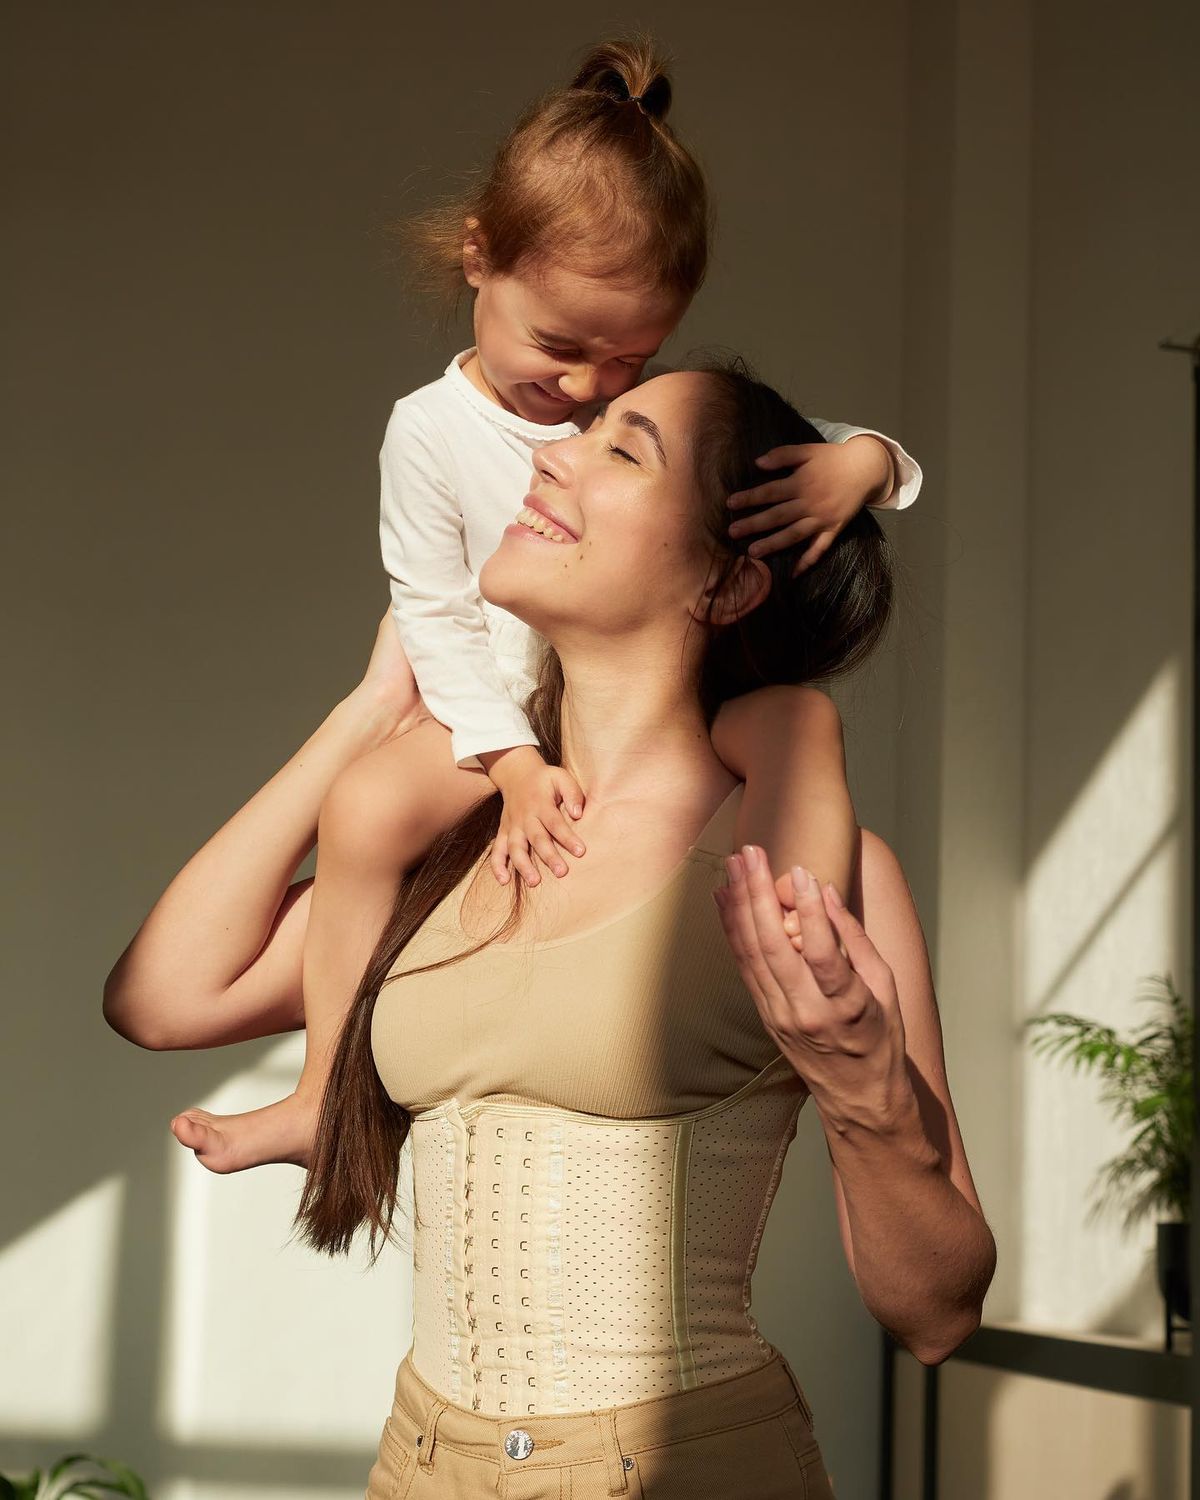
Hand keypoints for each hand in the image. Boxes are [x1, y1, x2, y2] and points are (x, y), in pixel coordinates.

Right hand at [484, 746, 586, 885]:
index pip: (555, 823)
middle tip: (561, 872)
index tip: (581, 851)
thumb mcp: (561, 777)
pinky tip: (504, 880)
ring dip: (523, 865)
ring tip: (534, 882)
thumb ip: (572, 793)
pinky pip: (497, 850)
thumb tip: (578, 813)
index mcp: (541, 804)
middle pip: (536, 838)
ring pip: (515, 847)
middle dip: (548, 856)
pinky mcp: (503, 832)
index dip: (567, 837)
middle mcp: (525, 817)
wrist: (516, 774)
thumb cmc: (545, 779)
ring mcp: (512, 826)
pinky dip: (497, 865)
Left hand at [712, 844, 910, 1128]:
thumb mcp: (887, 990)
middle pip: (774, 949)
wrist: (858, 1099)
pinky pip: (744, 967)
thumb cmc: (880, 1040)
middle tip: (751, 852)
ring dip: (739, 905)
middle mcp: (807, 1014)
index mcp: (847, 1008)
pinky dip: (732, 930)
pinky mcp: (764, 1016)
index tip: (801, 871)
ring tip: (734, 865)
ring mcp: (780, 1017)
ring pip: (752, 955)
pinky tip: (725, 899)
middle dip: (759, 895)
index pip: (823, 955)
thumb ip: (856, 941)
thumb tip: (827, 894)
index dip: (810, 913)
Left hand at [726, 435, 894, 575]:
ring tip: (753, 553)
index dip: (750, 498)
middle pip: (778, 516)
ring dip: (773, 544)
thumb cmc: (832, 458)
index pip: (770, 492)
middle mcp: (810, 503)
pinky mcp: (834, 529)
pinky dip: (808, 561)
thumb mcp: (808, 449)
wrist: (865, 468)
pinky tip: (793, 573)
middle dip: (754, 524)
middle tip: (732, 532)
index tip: (730, 504)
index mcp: (801, 482)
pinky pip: (820, 548)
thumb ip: (783, 455)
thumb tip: (758, 463)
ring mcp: (822, 518)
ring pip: (794, 534)